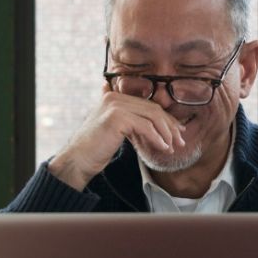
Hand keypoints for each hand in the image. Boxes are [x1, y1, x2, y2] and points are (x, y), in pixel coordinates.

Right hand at [48, 85, 185, 190]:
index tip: (178, 132)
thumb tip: (155, 126)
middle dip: (170, 126)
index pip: (148, 105)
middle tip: (180, 141)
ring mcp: (115, 105)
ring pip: (152, 116)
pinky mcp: (117, 117)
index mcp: (114, 96)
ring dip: (166, 133)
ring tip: (172, 148)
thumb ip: (131, 123)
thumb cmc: (95, 150)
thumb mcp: (116, 131)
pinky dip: (157, 138)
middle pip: (153, 109)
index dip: (166, 118)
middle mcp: (114, 96)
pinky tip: (163, 148)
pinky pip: (145, 126)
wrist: (77, 161)